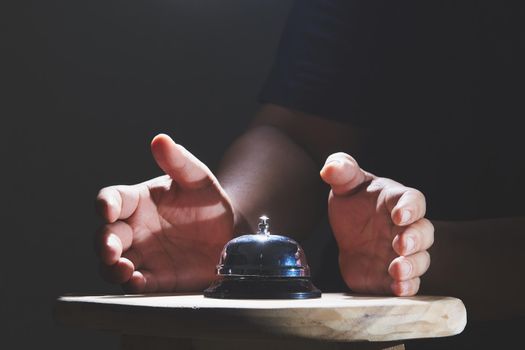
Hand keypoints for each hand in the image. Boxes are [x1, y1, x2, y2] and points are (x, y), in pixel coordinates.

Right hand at [95, 134, 233, 292]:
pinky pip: (138, 283)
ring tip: (123, 269)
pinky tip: (139, 281)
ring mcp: (143, 255)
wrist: (230, 233)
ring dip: (111, 268)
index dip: (105, 204)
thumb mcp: (198, 179)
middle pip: (107, 236)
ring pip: (113, 264)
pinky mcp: (156, 277)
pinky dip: (133, 285)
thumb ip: (179, 161)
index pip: (112, 199)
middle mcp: (134, 229)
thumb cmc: (209, 202)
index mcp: (138, 201)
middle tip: (110, 250)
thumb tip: (160, 139)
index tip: (107, 209)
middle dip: (104, 243)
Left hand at [320, 152, 432, 295]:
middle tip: (400, 244)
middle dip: (415, 239)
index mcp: (397, 202)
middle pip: (424, 233)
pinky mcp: (393, 275)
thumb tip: (330, 167)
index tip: (399, 215)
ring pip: (420, 260)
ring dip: (412, 266)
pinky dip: (406, 287)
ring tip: (396, 270)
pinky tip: (397, 288)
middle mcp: (406, 228)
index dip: (410, 208)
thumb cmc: (355, 203)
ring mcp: (402, 253)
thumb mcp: (346, 184)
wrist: (350, 234)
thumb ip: (341, 171)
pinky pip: (408, 283)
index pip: (413, 201)